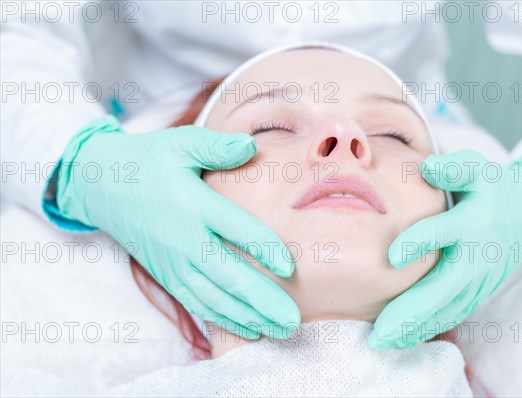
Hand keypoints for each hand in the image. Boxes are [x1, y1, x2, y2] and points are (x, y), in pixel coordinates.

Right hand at [57, 115, 299, 338]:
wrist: (101, 186)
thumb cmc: (147, 160)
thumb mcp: (179, 143)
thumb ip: (216, 147)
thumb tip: (252, 146)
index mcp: (193, 206)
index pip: (237, 231)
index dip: (265, 250)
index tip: (291, 268)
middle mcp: (184, 240)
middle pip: (229, 277)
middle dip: (263, 302)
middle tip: (293, 322)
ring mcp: (173, 263)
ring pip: (215, 299)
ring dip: (249, 317)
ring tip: (280, 331)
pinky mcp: (167, 275)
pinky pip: (197, 304)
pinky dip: (223, 319)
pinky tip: (248, 329)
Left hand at [369, 150, 521, 348]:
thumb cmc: (492, 188)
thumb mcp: (478, 167)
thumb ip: (453, 168)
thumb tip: (427, 168)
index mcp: (473, 221)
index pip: (443, 232)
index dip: (419, 242)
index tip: (392, 256)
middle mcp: (477, 256)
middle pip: (444, 288)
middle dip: (411, 311)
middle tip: (380, 331)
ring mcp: (480, 279)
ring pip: (447, 309)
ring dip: (415, 328)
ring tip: (382, 341)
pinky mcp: (477, 291)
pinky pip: (453, 314)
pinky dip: (428, 329)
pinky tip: (402, 339)